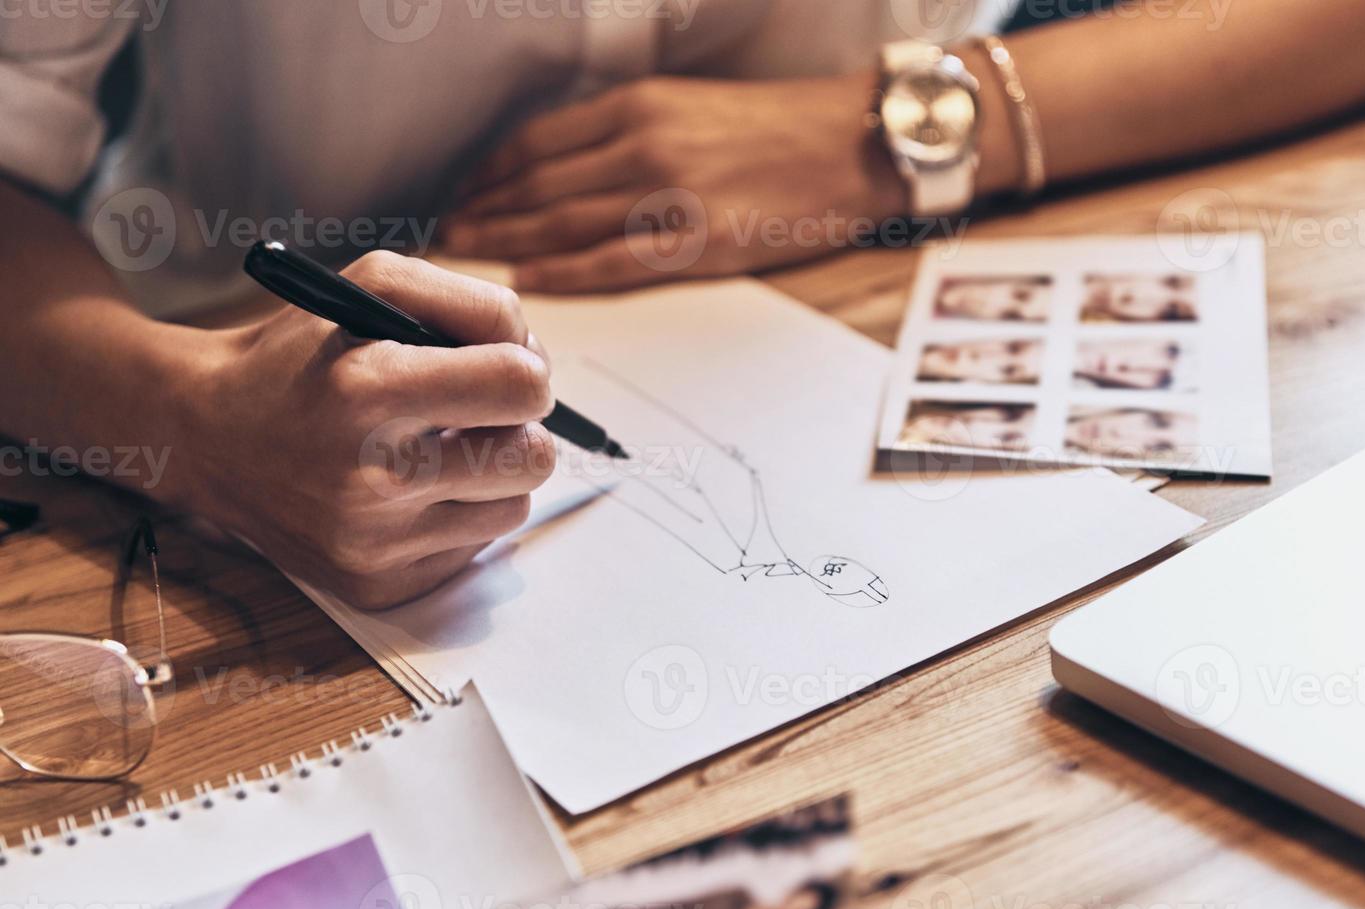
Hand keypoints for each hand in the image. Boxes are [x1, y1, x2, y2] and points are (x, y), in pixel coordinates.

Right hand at [178, 252, 555, 607]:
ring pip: (514, 507)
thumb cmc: (304, 357)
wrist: (209, 438)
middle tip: (477, 413)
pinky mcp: (378, 586)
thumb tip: (536, 360)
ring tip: (435, 450)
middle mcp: (371, 476)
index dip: (526, 369)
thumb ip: (472, 302)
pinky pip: (474, 549)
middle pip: (534, 458)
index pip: (520, 386)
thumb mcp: (373, 285)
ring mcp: (375, 543)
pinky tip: (409, 493)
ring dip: (490, 475)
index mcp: (368, 389)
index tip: (502, 368)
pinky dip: (457, 515)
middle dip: (518, 427)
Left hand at [438, 73, 906, 292]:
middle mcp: (643, 145)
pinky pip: (612, 262)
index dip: (489, 172)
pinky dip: (563, 271)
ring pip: (562, 223)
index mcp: (640, 107)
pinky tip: (527, 279)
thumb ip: (628, 130)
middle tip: (446, 237)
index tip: (463, 192)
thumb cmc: (777, 127)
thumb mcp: (691, 106)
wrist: (851, 144)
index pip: (537, 142)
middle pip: (537, 185)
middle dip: (483, 212)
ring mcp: (668, 196)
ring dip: (506, 242)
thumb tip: (565, 166)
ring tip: (470, 260)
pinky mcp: (698, 243)